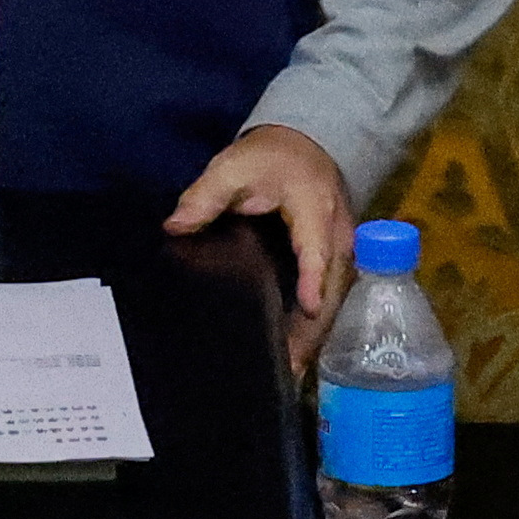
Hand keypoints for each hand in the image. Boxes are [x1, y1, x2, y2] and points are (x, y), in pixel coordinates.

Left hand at [164, 123, 355, 371]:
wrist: (305, 145)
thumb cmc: (269, 158)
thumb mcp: (233, 167)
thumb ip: (205, 196)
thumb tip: (174, 227)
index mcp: (314, 211)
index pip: (315, 249)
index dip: (312, 279)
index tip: (307, 310)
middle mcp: (338, 237)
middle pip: (332, 289)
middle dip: (314, 330)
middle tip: (289, 370)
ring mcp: (343, 253)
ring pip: (335, 301)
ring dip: (317, 336)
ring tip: (291, 373)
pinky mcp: (338, 263)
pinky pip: (332, 299)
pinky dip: (317, 326)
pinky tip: (297, 353)